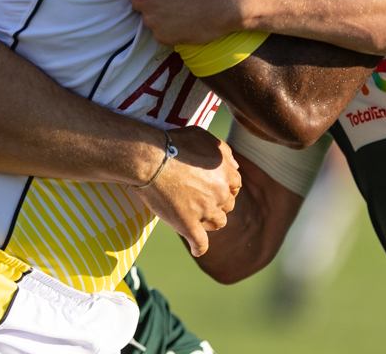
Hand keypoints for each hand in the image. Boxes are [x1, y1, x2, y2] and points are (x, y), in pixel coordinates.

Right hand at [134, 126, 240, 257]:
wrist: (149, 158)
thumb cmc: (173, 144)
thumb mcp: (204, 136)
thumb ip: (224, 151)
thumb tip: (236, 165)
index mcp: (226, 173)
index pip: (235, 186)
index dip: (224, 187)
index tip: (213, 188)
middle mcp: (220, 193)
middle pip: (227, 205)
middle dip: (217, 203)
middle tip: (201, 200)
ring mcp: (205, 210)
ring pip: (218, 223)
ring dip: (210, 221)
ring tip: (198, 220)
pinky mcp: (188, 225)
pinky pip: (200, 243)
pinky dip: (199, 248)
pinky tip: (196, 249)